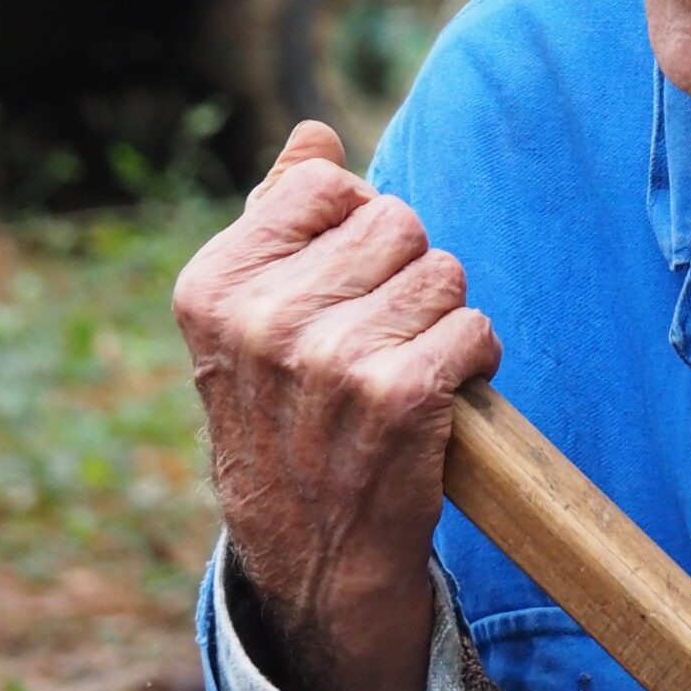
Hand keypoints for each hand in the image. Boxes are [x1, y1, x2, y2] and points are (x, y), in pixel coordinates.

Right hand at [172, 122, 500, 690]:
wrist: (311, 556)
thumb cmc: (288, 417)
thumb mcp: (250, 322)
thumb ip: (279, 218)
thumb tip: (314, 133)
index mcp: (215, 288)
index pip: (328, 183)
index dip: (355, 229)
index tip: (340, 287)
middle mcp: (264, 322)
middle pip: (398, 223)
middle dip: (405, 274)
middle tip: (379, 339)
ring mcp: (332, 362)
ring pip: (444, 273)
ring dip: (441, 320)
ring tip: (405, 370)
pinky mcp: (401, 399)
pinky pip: (474, 327)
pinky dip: (475, 360)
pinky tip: (442, 399)